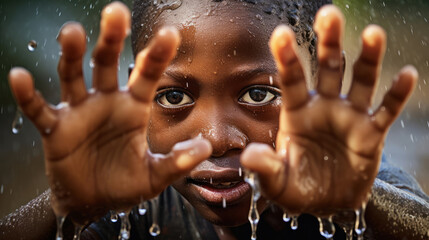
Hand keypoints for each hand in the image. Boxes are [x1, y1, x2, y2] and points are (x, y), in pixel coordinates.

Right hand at [8, 2, 210, 219]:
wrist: (91, 202)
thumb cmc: (124, 184)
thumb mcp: (154, 175)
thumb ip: (178, 161)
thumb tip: (207, 147)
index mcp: (134, 108)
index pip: (146, 74)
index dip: (157, 55)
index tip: (170, 34)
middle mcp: (107, 102)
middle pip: (107, 62)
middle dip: (111, 38)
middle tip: (116, 12)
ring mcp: (79, 112)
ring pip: (73, 76)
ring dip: (71, 55)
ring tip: (71, 32)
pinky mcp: (54, 128)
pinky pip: (38, 109)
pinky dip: (28, 95)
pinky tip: (19, 77)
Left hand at [241, 5, 416, 214]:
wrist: (325, 203)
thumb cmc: (297, 186)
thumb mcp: (277, 180)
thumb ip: (264, 166)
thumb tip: (248, 156)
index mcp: (296, 112)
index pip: (291, 79)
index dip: (287, 57)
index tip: (280, 33)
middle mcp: (324, 107)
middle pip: (328, 67)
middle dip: (329, 42)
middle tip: (329, 14)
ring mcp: (349, 117)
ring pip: (361, 81)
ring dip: (368, 58)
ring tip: (373, 33)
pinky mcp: (372, 133)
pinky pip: (386, 111)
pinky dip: (396, 94)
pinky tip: (407, 75)